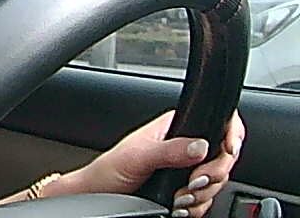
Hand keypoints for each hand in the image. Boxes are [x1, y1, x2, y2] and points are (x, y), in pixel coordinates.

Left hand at [56, 110, 244, 217]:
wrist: (100, 195)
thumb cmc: (110, 169)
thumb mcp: (138, 156)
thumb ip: (169, 150)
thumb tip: (200, 145)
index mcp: (176, 129)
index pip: (215, 122)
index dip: (230, 133)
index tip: (228, 149)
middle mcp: (186, 148)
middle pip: (223, 158)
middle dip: (212, 175)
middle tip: (191, 183)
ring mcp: (188, 171)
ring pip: (218, 182)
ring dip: (202, 194)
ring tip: (177, 197)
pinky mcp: (187, 191)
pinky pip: (207, 200)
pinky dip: (197, 207)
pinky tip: (178, 206)